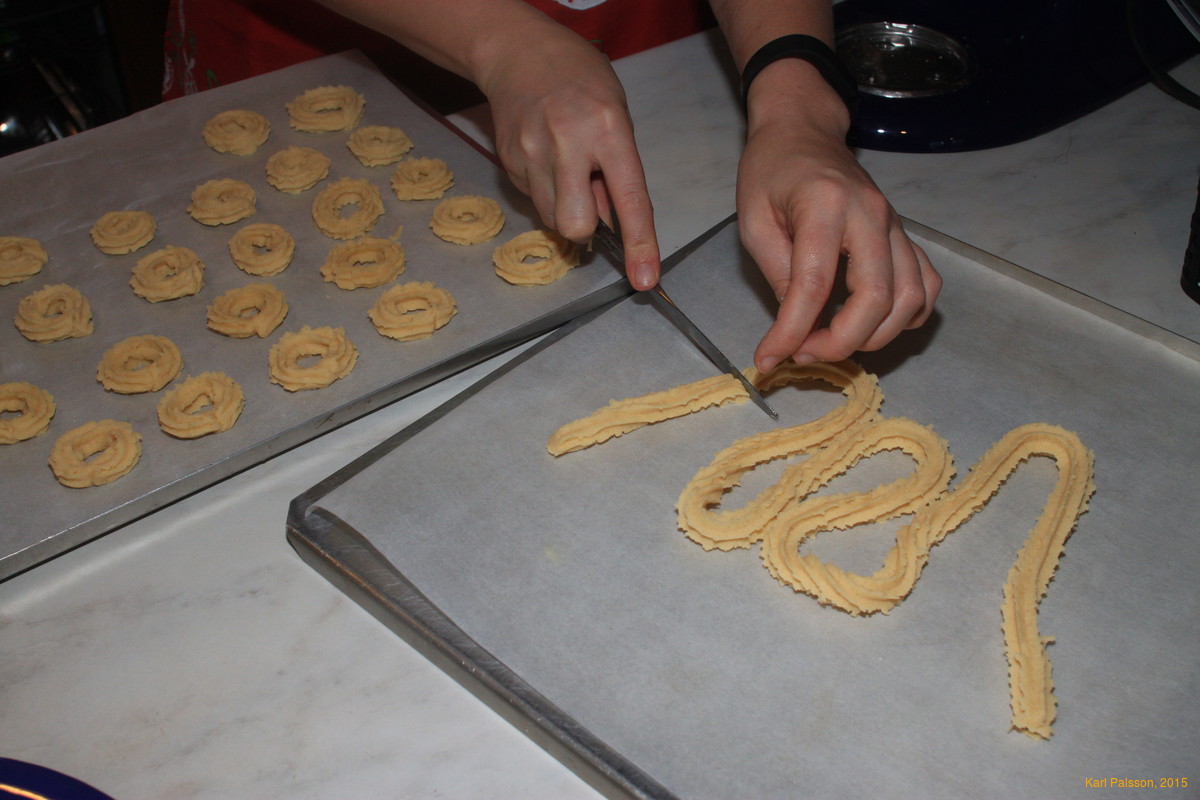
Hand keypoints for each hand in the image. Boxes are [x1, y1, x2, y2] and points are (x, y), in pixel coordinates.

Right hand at [477, 27, 660, 288]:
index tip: (644, 280)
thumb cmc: (580, 80)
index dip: (639, 245)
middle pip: (575, 224)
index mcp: (608, 129)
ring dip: (564, 208)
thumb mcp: (616, 115)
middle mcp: (567, 142)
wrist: (519, 53)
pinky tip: (546, 157)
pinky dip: (545, 191)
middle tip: (590, 201)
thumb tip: (614, 225)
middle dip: (585, 228)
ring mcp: (531, 152)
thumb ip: (618, 170)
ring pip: (551, 218)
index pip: (629, 199)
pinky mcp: (507, 161)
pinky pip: (533, 199)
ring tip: (567, 169)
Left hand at [737, 72, 940, 371]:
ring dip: (875, 335)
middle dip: (841, 341)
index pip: (815, 285)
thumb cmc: (771, 172)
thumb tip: (795, 328)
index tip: (770, 358)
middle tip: (804, 353)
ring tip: (833, 342)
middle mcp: (871, 214)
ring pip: (911, 297)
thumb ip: (778, 274)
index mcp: (825, 205)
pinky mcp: (905, 235)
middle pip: (876, 297)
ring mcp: (896, 225)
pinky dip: (906, 315)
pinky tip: (872, 323)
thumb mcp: (754, 221)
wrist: (802, 132)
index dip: (792, 331)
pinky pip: (926, 285)